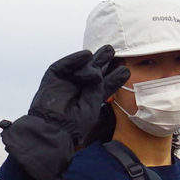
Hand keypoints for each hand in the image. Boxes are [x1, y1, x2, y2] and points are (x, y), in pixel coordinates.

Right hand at [0, 46, 129, 179]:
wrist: (53, 128)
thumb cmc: (74, 123)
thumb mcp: (93, 104)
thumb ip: (97, 87)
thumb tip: (98, 70)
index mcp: (91, 98)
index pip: (105, 85)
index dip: (115, 78)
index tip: (125, 71)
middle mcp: (80, 89)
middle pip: (94, 72)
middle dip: (104, 62)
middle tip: (113, 51)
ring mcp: (66, 82)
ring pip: (82, 67)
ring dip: (94, 58)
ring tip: (109, 51)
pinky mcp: (54, 77)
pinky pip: (64, 65)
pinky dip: (75, 59)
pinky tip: (86, 54)